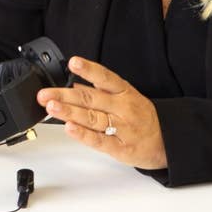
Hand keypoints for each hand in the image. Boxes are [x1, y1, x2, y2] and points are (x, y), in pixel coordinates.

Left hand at [37, 56, 166, 170]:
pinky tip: (70, 129)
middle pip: (90, 99)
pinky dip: (84, 135)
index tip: (73, 62)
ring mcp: (122, 128)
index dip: (89, 69)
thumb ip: (98, 91)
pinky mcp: (121, 148)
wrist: (166, 141)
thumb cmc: (141, 116)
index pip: (105, 77)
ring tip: (52, 108)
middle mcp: (122, 108)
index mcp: (124, 92)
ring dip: (70, 113)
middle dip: (65, 95)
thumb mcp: (124, 97)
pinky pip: (100, 141)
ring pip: (92, 119)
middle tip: (45, 94)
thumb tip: (73, 85)